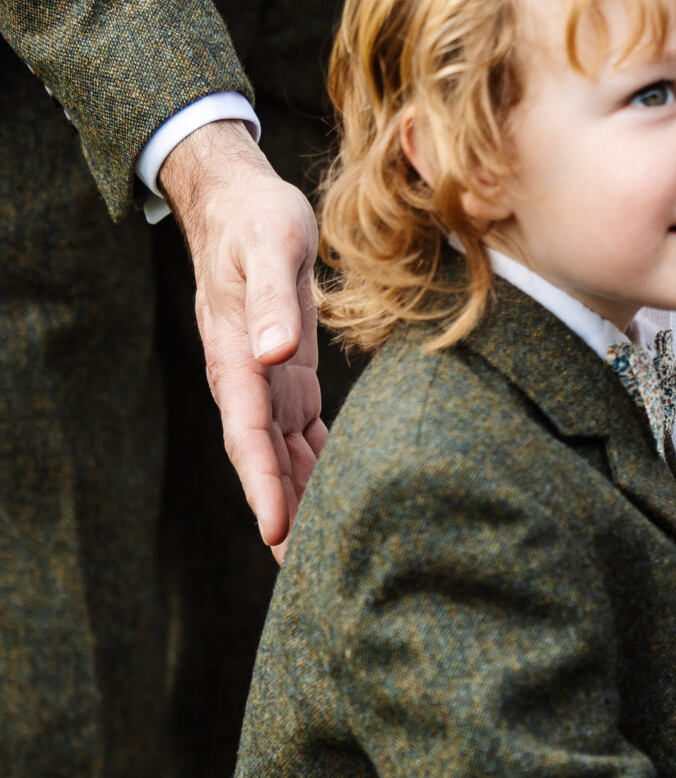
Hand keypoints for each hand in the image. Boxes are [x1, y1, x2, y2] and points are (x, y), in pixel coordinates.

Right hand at [159, 120, 325, 551]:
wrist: (241, 202)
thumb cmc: (258, 217)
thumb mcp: (270, 245)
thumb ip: (271, 299)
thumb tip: (275, 355)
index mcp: (236, 358)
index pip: (248, 435)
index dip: (263, 486)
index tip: (274, 532)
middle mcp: (248, 381)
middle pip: (263, 462)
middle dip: (281, 517)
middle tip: (303, 576)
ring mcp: (265, 384)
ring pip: (283, 458)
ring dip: (301, 504)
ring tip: (321, 557)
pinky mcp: (286, 380)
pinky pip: (300, 439)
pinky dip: (316, 473)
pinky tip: (337, 503)